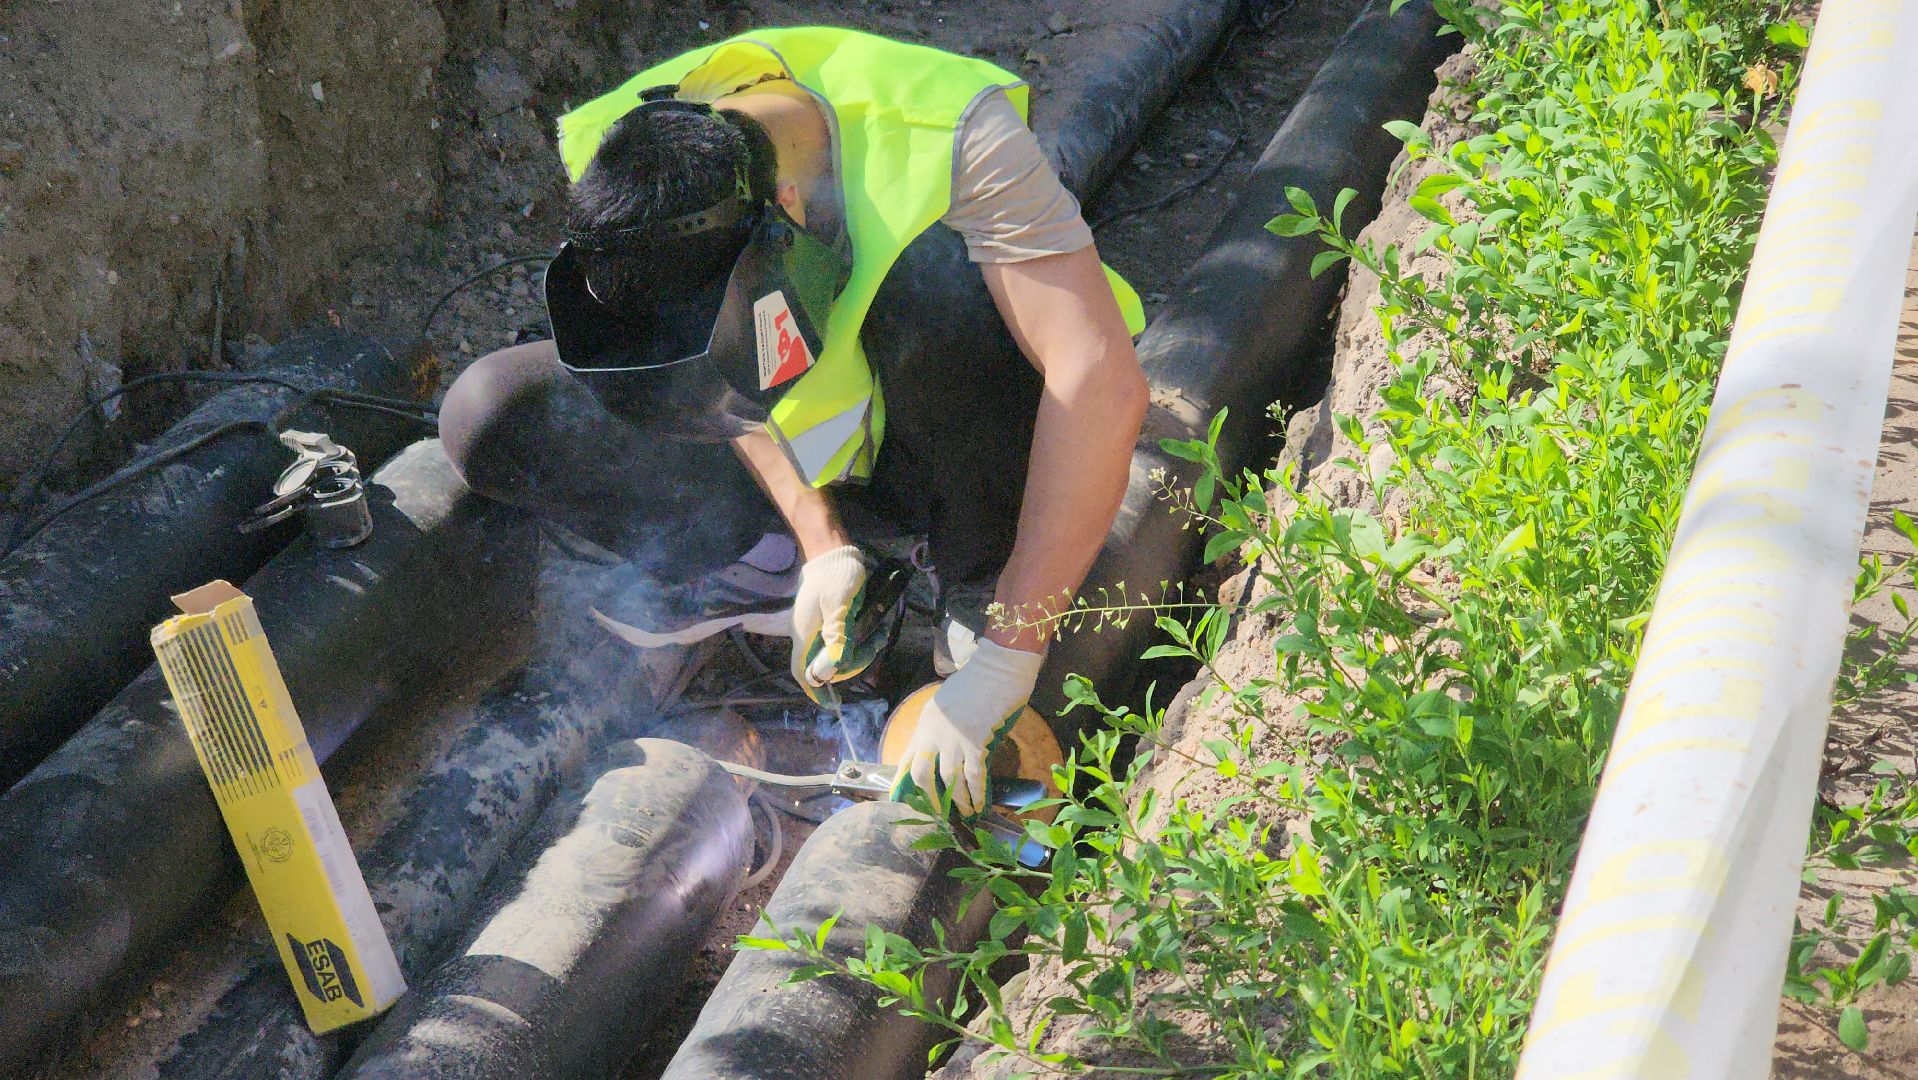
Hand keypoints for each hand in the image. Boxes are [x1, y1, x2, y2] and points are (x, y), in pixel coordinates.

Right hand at [790, 546, 868, 688]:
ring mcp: (820, 628)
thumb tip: (837, 665)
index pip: (803, 672)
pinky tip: (876, 629)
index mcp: (805, 635)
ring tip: (880, 635)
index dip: (815, 690)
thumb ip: (838, 635)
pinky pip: (845, 640)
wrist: (835, 551)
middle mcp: (809, 636)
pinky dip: (861, 639)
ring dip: (861, 650)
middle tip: (873, 647)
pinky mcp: (832, 621)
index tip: (833, 703)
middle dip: (852, 663)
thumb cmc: (835, 576)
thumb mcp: (840, 605)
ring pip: (840, 653)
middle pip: (828, 665)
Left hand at [892, 639, 1044, 816]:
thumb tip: (939, 750)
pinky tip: (980, 804)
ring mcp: (954, 739)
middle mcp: (933, 733)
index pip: (906, 757)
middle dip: (929, 798)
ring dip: (958, 800)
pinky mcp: (975, 743)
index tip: (901, 799)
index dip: (902, 781)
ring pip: (950, 780)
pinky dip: (977, 793)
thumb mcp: (945, 703)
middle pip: (922, 774)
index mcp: (924, 723)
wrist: (998, 669)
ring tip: (966, 813)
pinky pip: (974, 775)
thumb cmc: (976, 682)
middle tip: (938, 812)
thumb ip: (938, 726)